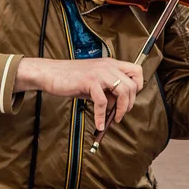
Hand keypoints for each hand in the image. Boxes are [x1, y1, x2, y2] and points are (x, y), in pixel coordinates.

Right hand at [15, 58, 143, 130]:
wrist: (50, 73)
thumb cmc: (71, 78)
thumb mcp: (95, 82)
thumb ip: (108, 90)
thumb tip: (119, 104)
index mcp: (111, 64)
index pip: (137, 71)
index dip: (138, 86)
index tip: (130, 98)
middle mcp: (108, 66)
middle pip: (132, 85)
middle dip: (130, 103)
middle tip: (121, 113)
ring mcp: (99, 73)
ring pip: (123, 91)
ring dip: (121, 109)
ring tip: (114, 118)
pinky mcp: (89, 81)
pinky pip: (103, 102)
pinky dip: (102, 116)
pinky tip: (99, 124)